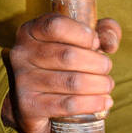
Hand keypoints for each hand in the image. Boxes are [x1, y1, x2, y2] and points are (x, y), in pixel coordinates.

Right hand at [1, 15, 121, 132]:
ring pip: (72, 82)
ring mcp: (23, 81)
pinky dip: (92, 103)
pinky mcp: (30, 106)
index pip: (56, 26)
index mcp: (31, 31)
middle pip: (68, 56)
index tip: (96, 43)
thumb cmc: (62, 63)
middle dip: (97, 63)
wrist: (34, 100)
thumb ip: (103, 31)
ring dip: (99, 84)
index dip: (83, 34)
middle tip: (106, 68)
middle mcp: (21, 54)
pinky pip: (68, 104)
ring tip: (107, 85)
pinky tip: (104, 101)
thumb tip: (110, 43)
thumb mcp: (81, 39)